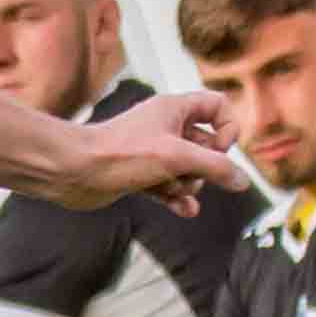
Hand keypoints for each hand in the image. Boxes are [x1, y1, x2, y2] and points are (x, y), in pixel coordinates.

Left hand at [59, 87, 243, 213]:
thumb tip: (242, 181)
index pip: (217, 107)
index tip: (218, 149)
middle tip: (189, 173)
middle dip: (205, 166)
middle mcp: (165, 127)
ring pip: (188, 169)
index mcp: (174, 109)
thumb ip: (215, 167)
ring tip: (173, 189)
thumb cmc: (119, 154)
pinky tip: (185, 209)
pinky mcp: (140, 175)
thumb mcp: (177, 157)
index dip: (227, 129)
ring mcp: (152, 152)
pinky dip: (178, 197)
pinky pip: (170, 186)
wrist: (73, 172)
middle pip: (206, 145)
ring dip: (188, 184)